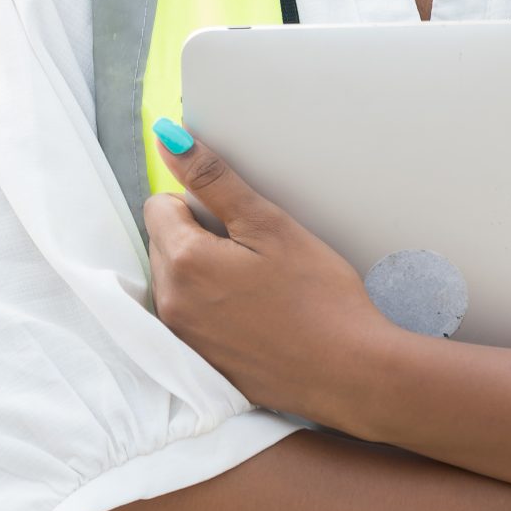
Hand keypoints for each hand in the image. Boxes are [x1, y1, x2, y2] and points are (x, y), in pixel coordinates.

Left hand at [143, 123, 391, 421]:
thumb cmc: (318, 296)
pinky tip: (256, 316)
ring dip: (205, 273)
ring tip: (258, 286)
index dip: (202, 205)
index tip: (241, 224)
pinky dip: (214, 309)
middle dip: (200, 238)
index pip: (160, 205)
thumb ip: (212, 179)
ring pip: (177, 281)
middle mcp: (170, 304)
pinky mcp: (201, 363)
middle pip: (165, 243)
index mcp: (182, 262)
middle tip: (255, 254)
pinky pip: (192, 318)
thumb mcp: (268, 224)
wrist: (350, 373)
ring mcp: (183, 339)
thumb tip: (168, 138)